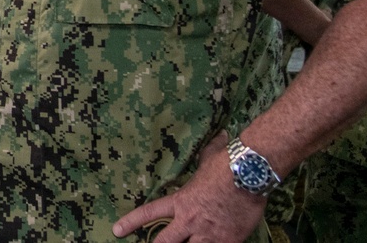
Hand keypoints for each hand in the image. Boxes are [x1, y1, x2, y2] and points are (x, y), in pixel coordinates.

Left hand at [112, 131, 265, 242]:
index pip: (149, 212)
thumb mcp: (211, 157)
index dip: (131, 222)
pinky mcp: (227, 242)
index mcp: (181, 200)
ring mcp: (207, 234)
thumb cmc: (226, 163)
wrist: (248, 173)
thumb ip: (210, 151)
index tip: (117, 230)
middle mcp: (189, 220)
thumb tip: (221, 135)